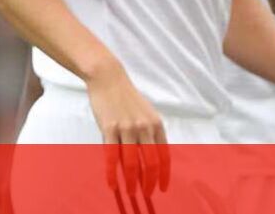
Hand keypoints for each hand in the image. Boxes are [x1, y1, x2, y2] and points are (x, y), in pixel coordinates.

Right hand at [86, 59, 170, 198]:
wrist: (109, 80)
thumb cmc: (126, 99)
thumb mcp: (145, 115)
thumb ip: (149, 134)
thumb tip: (149, 158)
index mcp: (156, 125)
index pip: (164, 155)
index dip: (164, 174)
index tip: (163, 188)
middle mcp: (145, 127)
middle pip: (151, 161)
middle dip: (150, 181)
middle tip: (148, 195)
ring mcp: (127, 128)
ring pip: (133, 162)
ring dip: (132, 181)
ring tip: (131, 193)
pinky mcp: (109, 128)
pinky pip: (112, 156)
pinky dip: (112, 173)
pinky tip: (112, 185)